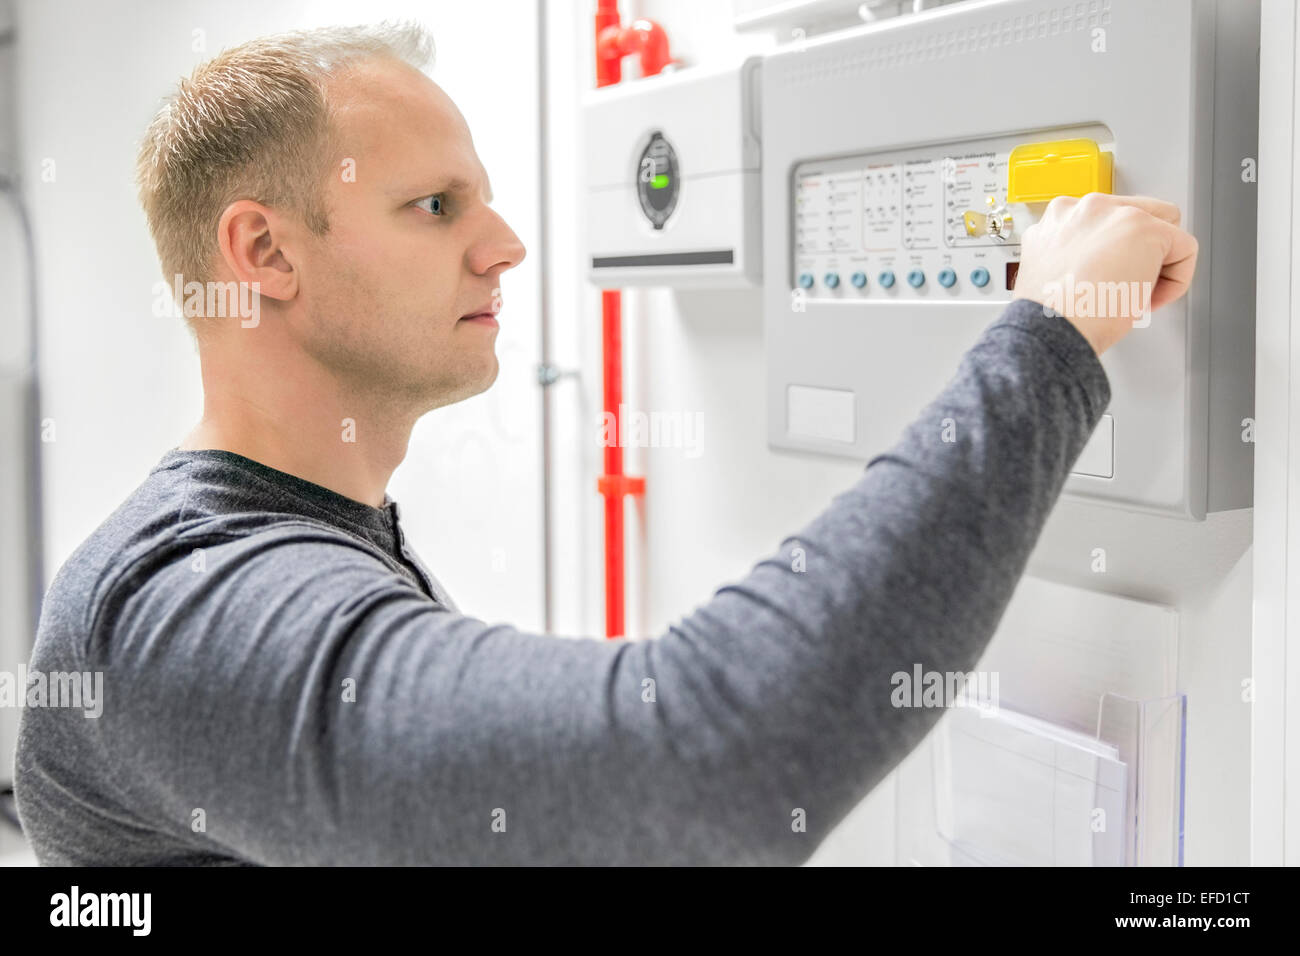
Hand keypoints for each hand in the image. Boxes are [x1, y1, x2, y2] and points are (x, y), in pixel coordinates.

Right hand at [1011, 193, 1198, 355]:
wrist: (1051, 330)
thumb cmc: (1051, 315)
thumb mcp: (1054, 273)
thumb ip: (1075, 255)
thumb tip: (1105, 263)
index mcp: (1057, 219)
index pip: (1105, 223)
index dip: (1112, 256)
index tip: (1106, 281)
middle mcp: (1083, 208)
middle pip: (1138, 216)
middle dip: (1139, 252)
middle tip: (1126, 287)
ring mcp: (1116, 213)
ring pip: (1165, 228)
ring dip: (1157, 262)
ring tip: (1135, 294)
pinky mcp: (1146, 229)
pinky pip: (1185, 249)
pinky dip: (1176, 281)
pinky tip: (1147, 300)